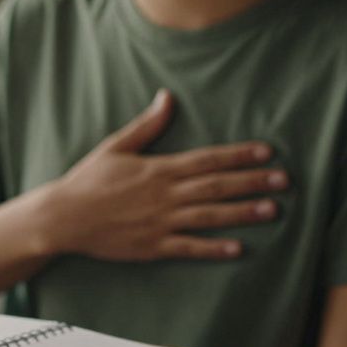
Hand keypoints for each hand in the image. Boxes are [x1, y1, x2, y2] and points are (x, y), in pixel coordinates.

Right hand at [41, 90, 286, 259]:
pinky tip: (238, 248)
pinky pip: (188, 247)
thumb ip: (147, 125)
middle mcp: (164, 194)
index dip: (239, 155)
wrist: (63, 217)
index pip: (207, 159)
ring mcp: (159, 221)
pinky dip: (213, 248)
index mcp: (157, 168)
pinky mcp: (152, 246)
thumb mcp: (115, 147)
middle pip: (216, 186)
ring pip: (209, 215)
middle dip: (252, 182)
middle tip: (284, 180)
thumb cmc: (88, 180)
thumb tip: (167, 98)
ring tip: (273, 210)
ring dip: (242, 213)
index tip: (267, 151)